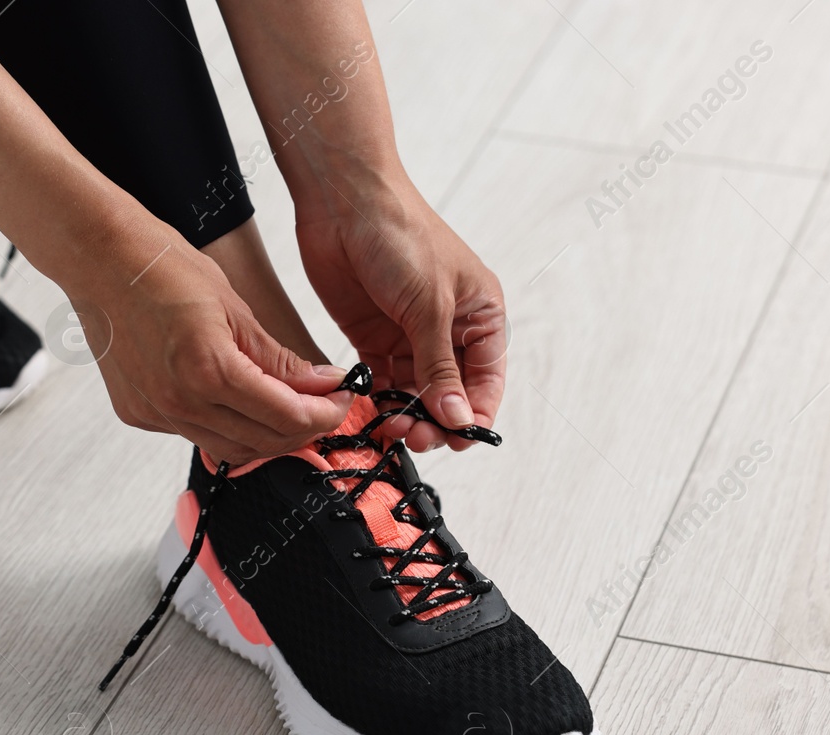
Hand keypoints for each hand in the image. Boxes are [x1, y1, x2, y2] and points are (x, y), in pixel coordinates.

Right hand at [67, 227, 353, 464]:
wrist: (100, 259)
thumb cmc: (162, 267)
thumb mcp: (236, 307)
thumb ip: (279, 358)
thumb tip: (322, 384)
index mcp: (208, 370)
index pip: (287, 416)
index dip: (324, 413)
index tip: (341, 400)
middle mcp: (178, 401)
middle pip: (262, 442)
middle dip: (302, 430)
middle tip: (323, 407)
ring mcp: (155, 412)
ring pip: (229, 448)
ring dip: (265, 436)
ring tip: (288, 409)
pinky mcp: (139, 415)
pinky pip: (195, 435)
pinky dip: (226, 427)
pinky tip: (237, 403)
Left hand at [295, 177, 506, 451]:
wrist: (343, 200)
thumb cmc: (400, 234)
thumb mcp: (429, 305)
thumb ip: (440, 367)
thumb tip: (458, 418)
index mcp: (480, 314)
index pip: (486, 381)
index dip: (473, 414)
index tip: (455, 439)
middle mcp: (448, 329)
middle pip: (449, 394)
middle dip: (436, 420)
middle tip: (416, 435)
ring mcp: (410, 334)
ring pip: (415, 394)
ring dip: (406, 415)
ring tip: (392, 426)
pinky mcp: (373, 337)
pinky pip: (382, 382)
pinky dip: (379, 400)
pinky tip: (371, 409)